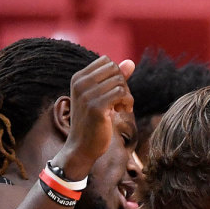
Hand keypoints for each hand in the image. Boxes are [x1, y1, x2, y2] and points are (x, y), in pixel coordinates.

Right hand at [58, 57, 135, 179]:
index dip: (117, 75)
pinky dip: (128, 102)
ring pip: (120, 81)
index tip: (114, 92)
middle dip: (123, 84)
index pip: (107, 61)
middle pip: (115, 69)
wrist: (82, 147)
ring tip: (120, 108)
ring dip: (126, 96)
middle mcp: (80, 83)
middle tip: (120, 101)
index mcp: (78, 78)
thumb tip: (131, 62)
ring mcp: (86, 94)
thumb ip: (116, 79)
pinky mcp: (96, 107)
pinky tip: (121, 112)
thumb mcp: (102, 96)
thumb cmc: (94, 121)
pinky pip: (122, 93)